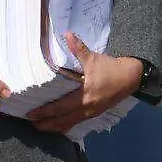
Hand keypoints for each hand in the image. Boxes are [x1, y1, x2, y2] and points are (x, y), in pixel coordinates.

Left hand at [27, 32, 142, 133]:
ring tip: (40, 127)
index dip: (44, 112)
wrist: (132, 78)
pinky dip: (66, 125)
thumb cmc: (110, 68)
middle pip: (62, 120)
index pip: (60, 107)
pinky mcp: (95, 113)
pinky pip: (77, 122)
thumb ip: (78, 49)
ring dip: (54, 126)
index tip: (30, 114)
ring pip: (70, 123)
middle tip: (29, 124)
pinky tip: (57, 126)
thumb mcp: (93, 58)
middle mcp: (87, 108)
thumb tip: (67, 34)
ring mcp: (92, 113)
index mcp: (84, 96)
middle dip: (46, 123)